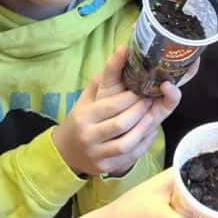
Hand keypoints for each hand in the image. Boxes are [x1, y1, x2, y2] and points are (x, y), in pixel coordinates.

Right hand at [53, 47, 178, 177]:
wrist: (65, 153)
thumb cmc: (80, 120)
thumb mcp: (87, 98)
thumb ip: (105, 76)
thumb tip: (123, 50)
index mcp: (84, 116)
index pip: (112, 105)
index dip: (132, 97)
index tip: (144, 90)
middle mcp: (89, 136)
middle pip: (122, 123)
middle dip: (141, 111)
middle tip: (152, 100)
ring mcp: (98, 154)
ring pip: (128, 142)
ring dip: (145, 128)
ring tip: (152, 116)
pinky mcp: (106, 168)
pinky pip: (131, 156)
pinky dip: (143, 143)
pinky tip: (149, 132)